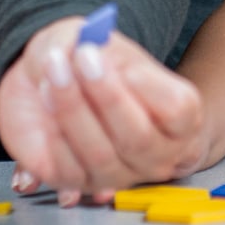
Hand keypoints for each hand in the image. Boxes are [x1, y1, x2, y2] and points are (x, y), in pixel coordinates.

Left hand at [0, 17, 204, 202]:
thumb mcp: (100, 41)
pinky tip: (45, 102)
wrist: (64, 81)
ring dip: (73, 111)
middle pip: (138, 137)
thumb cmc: (99, 64)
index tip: (125, 63)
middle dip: (106, 96)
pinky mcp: (81, 183)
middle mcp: (157, 153)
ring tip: (54, 73)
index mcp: (180, 117)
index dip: (149, 88)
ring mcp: (121, 174)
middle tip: (81, 57)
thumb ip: (95, 41)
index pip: (178, 111)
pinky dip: (53, 136)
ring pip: (100, 155)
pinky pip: (67, 171)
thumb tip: (82, 51)